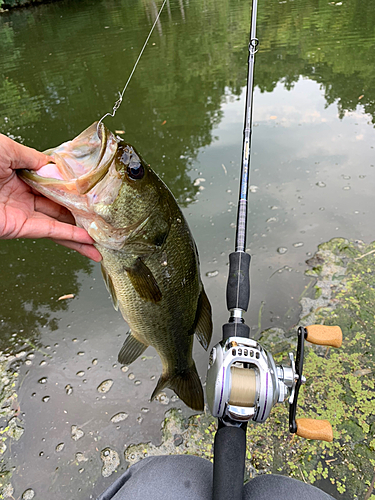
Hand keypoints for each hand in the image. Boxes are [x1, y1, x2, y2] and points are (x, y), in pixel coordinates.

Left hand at [0, 134, 101, 261]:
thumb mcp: (6, 148)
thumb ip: (32, 157)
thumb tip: (55, 166)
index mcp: (17, 175)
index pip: (52, 183)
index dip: (72, 187)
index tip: (92, 190)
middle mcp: (21, 195)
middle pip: (58, 205)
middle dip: (81, 211)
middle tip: (103, 215)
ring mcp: (22, 213)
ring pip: (58, 222)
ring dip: (81, 231)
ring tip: (103, 237)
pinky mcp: (19, 228)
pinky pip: (50, 232)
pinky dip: (70, 237)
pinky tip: (88, 241)